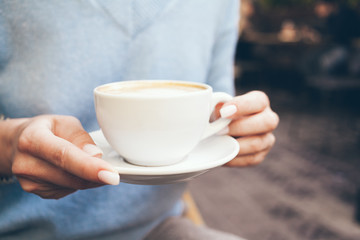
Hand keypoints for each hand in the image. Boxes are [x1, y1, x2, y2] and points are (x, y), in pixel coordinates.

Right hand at [3, 115, 118, 198]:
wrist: (18, 144)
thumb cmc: (47, 129)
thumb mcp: (65, 122)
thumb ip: (81, 137)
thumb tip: (96, 156)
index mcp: (32, 139)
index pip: (64, 156)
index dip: (89, 167)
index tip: (111, 174)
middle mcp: (26, 163)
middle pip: (71, 176)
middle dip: (97, 176)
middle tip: (114, 173)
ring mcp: (29, 181)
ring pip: (72, 186)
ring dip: (88, 178)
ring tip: (87, 163)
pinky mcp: (36, 192)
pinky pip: (68, 190)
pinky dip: (78, 182)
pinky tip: (74, 170)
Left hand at [219, 91, 278, 166]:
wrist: (221, 129)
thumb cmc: (221, 114)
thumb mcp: (219, 105)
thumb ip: (217, 106)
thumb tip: (214, 113)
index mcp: (260, 102)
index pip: (259, 101)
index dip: (242, 106)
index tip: (224, 112)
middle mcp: (268, 119)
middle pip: (267, 122)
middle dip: (240, 127)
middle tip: (220, 130)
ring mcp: (267, 139)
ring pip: (258, 144)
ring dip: (236, 145)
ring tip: (220, 143)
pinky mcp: (260, 155)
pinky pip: (251, 159)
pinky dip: (235, 158)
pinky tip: (223, 154)